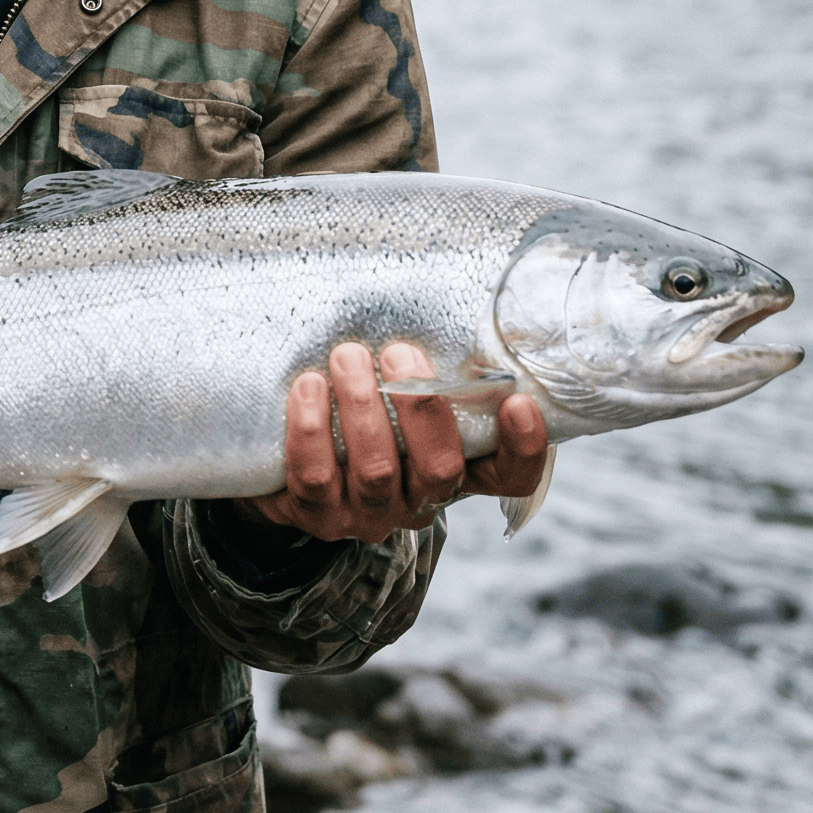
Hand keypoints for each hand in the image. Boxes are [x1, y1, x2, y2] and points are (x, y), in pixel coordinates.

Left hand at [242, 340, 548, 544]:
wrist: (289, 461)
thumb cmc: (361, 409)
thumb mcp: (402, 391)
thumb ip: (432, 368)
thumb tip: (447, 298)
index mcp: (456, 469)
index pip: (509, 477)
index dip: (523, 449)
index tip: (517, 401)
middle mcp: (419, 499)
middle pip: (441, 468)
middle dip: (420, 405)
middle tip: (398, 352)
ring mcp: (369, 514)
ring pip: (376, 470)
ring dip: (362, 406)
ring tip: (346, 355)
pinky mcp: (317, 514)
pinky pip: (315, 477)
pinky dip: (311, 428)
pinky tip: (309, 386)